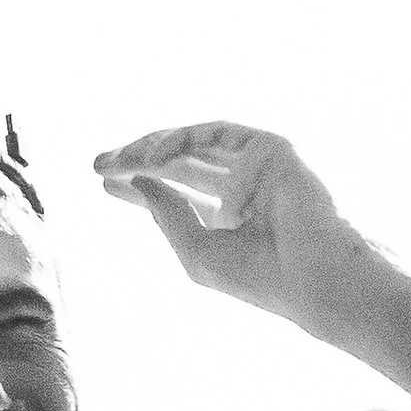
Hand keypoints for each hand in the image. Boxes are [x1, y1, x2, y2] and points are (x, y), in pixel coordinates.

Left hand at [95, 122, 391, 344]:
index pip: (179, 193)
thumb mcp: (196, 251)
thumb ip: (166, 213)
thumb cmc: (260, 277)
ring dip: (153, 148)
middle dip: (138, 161)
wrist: (313, 278)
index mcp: (230, 218)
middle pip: (182, 164)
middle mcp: (244, 189)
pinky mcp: (271, 148)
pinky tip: (150, 159)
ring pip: (195, 144)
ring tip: (117, 160)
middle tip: (98, 163)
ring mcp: (259, 167)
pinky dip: (182, 140)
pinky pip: (217, 133)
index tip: (104, 182)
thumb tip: (135, 179)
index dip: (141, 186)